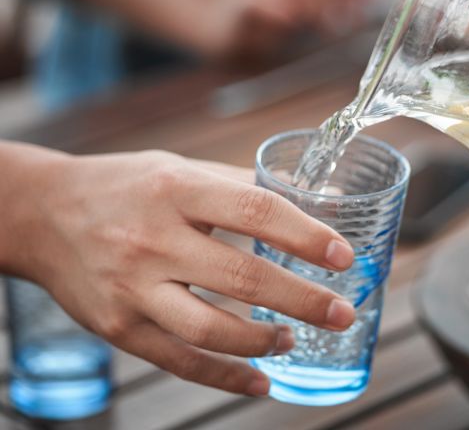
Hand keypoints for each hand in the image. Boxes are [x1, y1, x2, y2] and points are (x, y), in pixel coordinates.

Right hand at [14, 149, 355, 395]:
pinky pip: (178, 361)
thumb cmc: (128, 187)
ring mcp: (132, 288)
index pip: (255, 211)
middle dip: (302, 299)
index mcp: (177, 190)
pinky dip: (224, 376)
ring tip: (295, 338)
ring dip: (263, 342)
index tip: (343, 256)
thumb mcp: (183, 169)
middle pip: (241, 277)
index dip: (305, 235)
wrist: (43, 214)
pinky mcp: (117, 327)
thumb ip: (248, 185)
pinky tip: (259, 380)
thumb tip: (324, 197)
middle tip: (341, 312)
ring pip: (210, 328)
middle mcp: (153, 239)